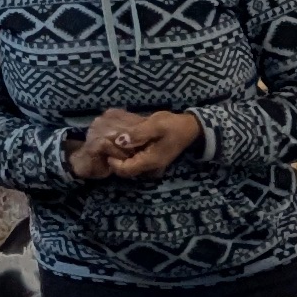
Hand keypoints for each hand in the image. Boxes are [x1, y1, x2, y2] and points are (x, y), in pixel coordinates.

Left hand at [68, 107, 200, 183]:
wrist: (190, 129)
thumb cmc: (173, 125)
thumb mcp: (155, 125)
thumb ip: (137, 134)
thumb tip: (119, 141)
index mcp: (151, 161)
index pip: (126, 170)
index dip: (113, 162)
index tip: (107, 147)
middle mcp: (150, 167)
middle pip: (126, 171)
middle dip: (114, 159)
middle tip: (107, 143)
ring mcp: (151, 165)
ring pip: (129, 167)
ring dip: (120, 156)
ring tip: (114, 141)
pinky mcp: (151, 160)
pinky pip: (135, 161)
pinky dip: (127, 154)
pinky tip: (124, 142)